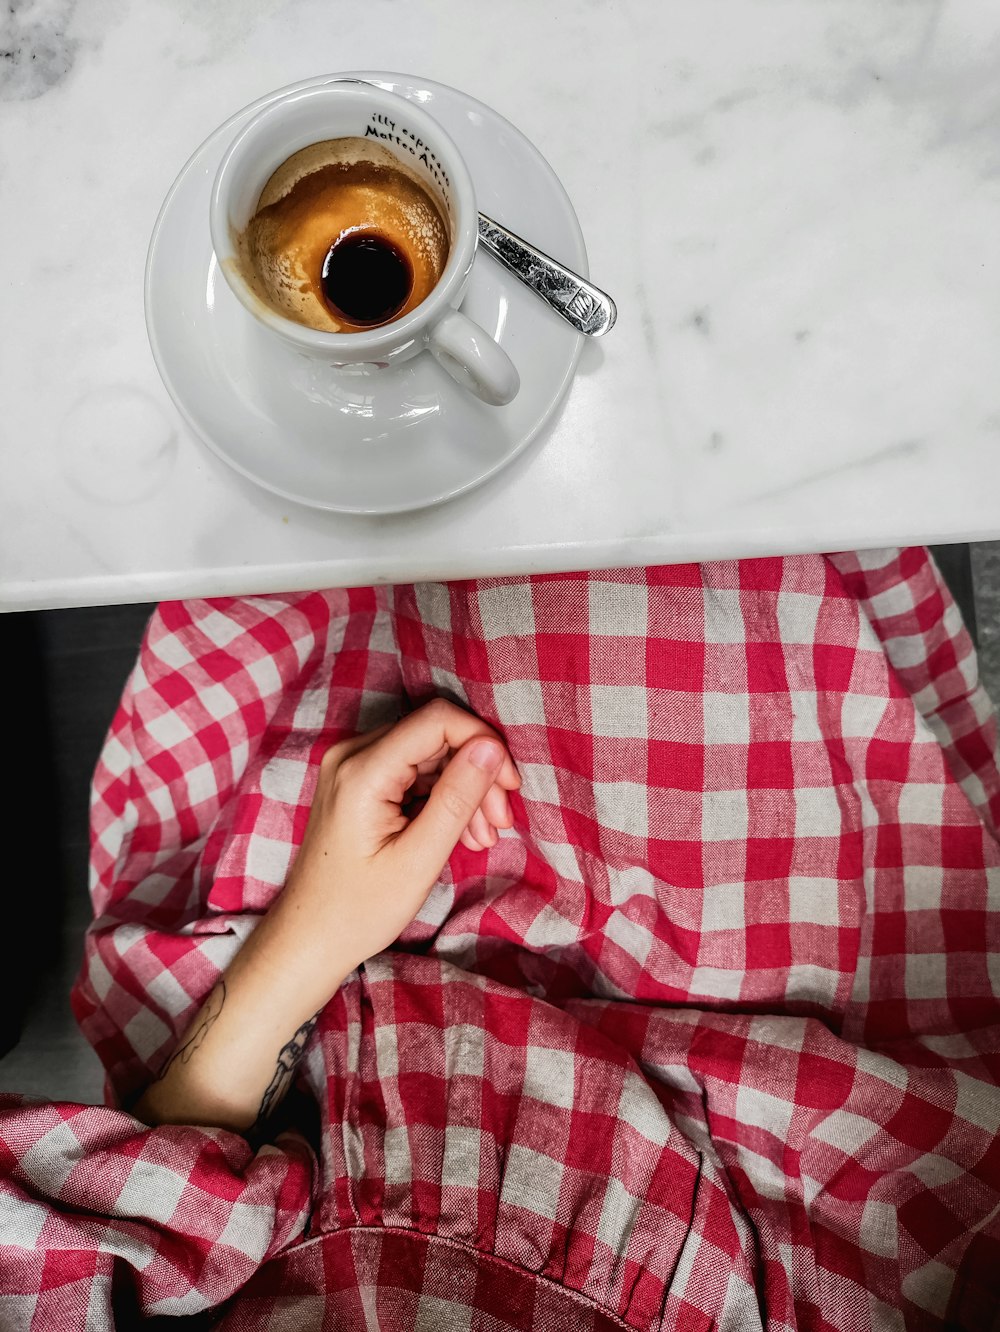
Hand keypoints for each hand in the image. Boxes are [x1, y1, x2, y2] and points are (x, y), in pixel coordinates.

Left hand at [136, 700, 518, 1133]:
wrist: (310, 937)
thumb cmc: (358, 910)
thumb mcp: (419, 858)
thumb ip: (456, 797)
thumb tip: (492, 748)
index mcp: (361, 770)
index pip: (438, 720)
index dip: (483, 741)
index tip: (508, 786)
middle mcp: (351, 754)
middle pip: (436, 736)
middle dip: (477, 773)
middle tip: (499, 822)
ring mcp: (352, 764)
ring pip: (430, 753)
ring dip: (464, 788)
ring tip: (482, 836)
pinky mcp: (358, 779)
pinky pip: (413, 770)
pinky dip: (442, 796)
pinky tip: (461, 832)